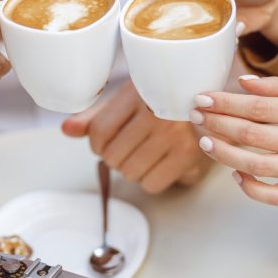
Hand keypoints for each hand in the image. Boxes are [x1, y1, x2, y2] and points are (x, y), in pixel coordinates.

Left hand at [62, 80, 210, 192]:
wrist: (211, 112)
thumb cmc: (162, 107)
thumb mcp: (128, 103)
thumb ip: (95, 118)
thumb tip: (66, 130)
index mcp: (138, 93)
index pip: (98, 132)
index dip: (95, 145)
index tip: (104, 144)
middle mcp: (156, 113)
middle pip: (112, 155)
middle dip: (114, 158)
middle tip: (129, 149)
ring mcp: (174, 135)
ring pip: (129, 172)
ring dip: (131, 170)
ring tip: (145, 155)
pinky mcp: (188, 156)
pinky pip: (151, 184)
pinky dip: (150, 180)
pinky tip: (160, 164)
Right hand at [170, 0, 277, 46]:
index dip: (176, 2)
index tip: (191, 13)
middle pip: (173, 12)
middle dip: (190, 24)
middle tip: (212, 26)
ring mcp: (196, 13)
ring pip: (186, 30)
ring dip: (206, 36)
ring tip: (230, 28)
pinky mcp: (207, 30)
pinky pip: (203, 41)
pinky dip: (217, 43)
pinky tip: (235, 34)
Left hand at [191, 76, 277, 204]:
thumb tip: (242, 83)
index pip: (260, 107)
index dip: (226, 103)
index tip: (204, 98)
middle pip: (253, 134)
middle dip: (218, 124)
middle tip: (196, 117)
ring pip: (256, 165)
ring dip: (224, 154)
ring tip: (205, 142)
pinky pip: (272, 196)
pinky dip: (249, 188)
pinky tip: (234, 174)